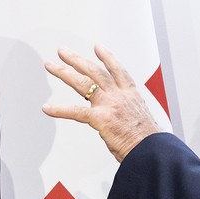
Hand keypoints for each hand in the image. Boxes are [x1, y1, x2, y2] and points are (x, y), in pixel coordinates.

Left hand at [42, 45, 160, 161]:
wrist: (151, 150)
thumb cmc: (147, 140)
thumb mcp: (140, 118)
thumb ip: (127, 114)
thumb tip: (121, 119)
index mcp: (131, 95)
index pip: (118, 70)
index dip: (107, 57)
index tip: (98, 48)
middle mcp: (119, 95)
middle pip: (94, 71)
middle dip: (76, 59)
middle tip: (63, 52)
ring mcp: (109, 105)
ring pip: (83, 83)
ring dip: (64, 72)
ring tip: (51, 65)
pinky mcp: (100, 119)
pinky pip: (76, 112)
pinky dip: (59, 110)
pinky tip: (47, 108)